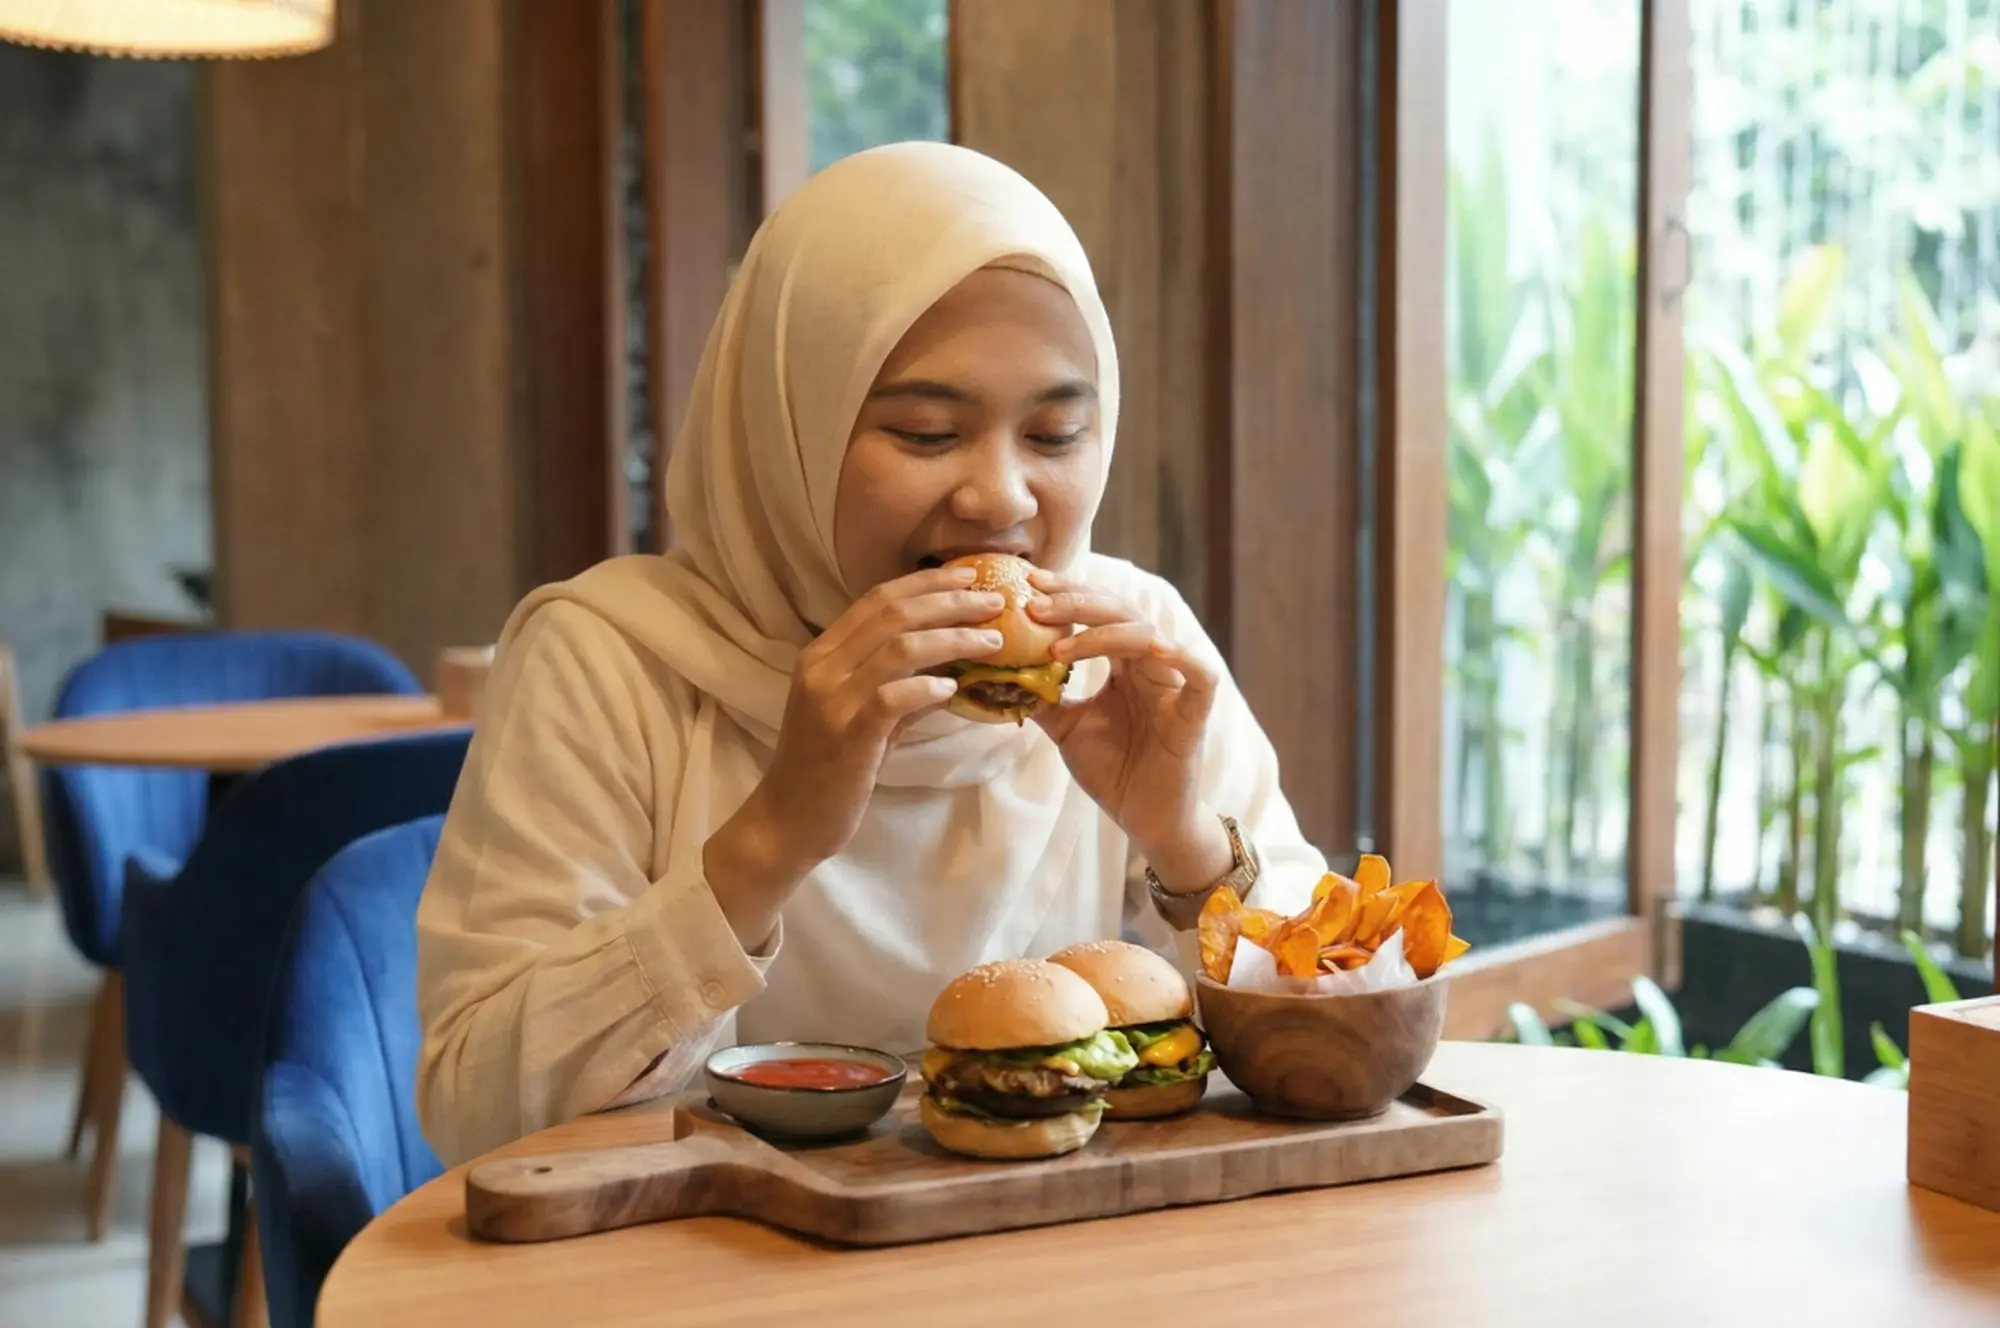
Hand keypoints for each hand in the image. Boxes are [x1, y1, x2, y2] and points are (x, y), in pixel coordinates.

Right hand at [703, 566, 1005, 941]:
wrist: (788, 821)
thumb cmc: (829, 768)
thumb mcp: (863, 716)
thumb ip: (900, 687)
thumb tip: (954, 666)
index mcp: (822, 653)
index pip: (878, 599)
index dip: (927, 582)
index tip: (970, 575)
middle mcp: (821, 666)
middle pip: (893, 613)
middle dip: (950, 600)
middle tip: (995, 599)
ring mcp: (831, 699)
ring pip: (899, 648)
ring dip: (953, 638)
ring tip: (992, 641)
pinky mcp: (846, 735)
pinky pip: (892, 697)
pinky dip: (928, 687)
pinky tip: (955, 689)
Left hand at [1026, 571, 1233, 890]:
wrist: (1145, 818)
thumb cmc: (1114, 769)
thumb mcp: (1067, 728)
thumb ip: (1043, 696)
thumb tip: (1000, 672)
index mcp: (1124, 663)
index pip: (1097, 613)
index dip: (1067, 595)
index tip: (1028, 584)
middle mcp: (1151, 664)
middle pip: (1120, 612)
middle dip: (1076, 602)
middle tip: (1035, 600)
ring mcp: (1175, 685)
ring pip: (1147, 636)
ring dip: (1102, 633)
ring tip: (1057, 645)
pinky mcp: (1196, 711)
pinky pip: (1199, 673)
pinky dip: (1178, 656)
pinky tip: (1149, 650)